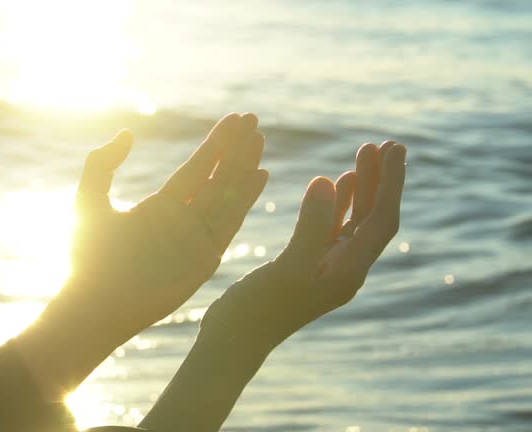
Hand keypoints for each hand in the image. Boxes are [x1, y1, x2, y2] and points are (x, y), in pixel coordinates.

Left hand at [68, 113, 268, 337]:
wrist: (95, 303)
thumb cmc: (86, 258)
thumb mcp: (89, 200)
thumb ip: (102, 164)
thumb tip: (127, 132)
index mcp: (159, 207)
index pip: (195, 169)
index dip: (215, 144)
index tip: (235, 119)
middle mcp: (182, 221)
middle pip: (216, 178)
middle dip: (235, 149)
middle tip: (253, 119)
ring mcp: (196, 240)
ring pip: (227, 196)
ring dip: (244, 167)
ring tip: (260, 140)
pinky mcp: (206, 259)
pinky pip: (230, 223)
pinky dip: (246, 199)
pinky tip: (259, 175)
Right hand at [205, 141, 406, 350]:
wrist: (234, 340)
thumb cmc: (257, 310)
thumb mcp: (287, 267)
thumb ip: (312, 226)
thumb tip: (329, 181)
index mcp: (348, 272)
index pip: (382, 220)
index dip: (392, 183)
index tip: (396, 148)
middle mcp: (345, 269)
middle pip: (375, 218)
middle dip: (384, 180)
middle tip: (388, 143)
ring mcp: (327, 267)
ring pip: (356, 220)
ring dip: (364, 186)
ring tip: (366, 152)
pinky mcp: (308, 264)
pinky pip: (335, 227)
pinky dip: (341, 202)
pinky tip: (339, 182)